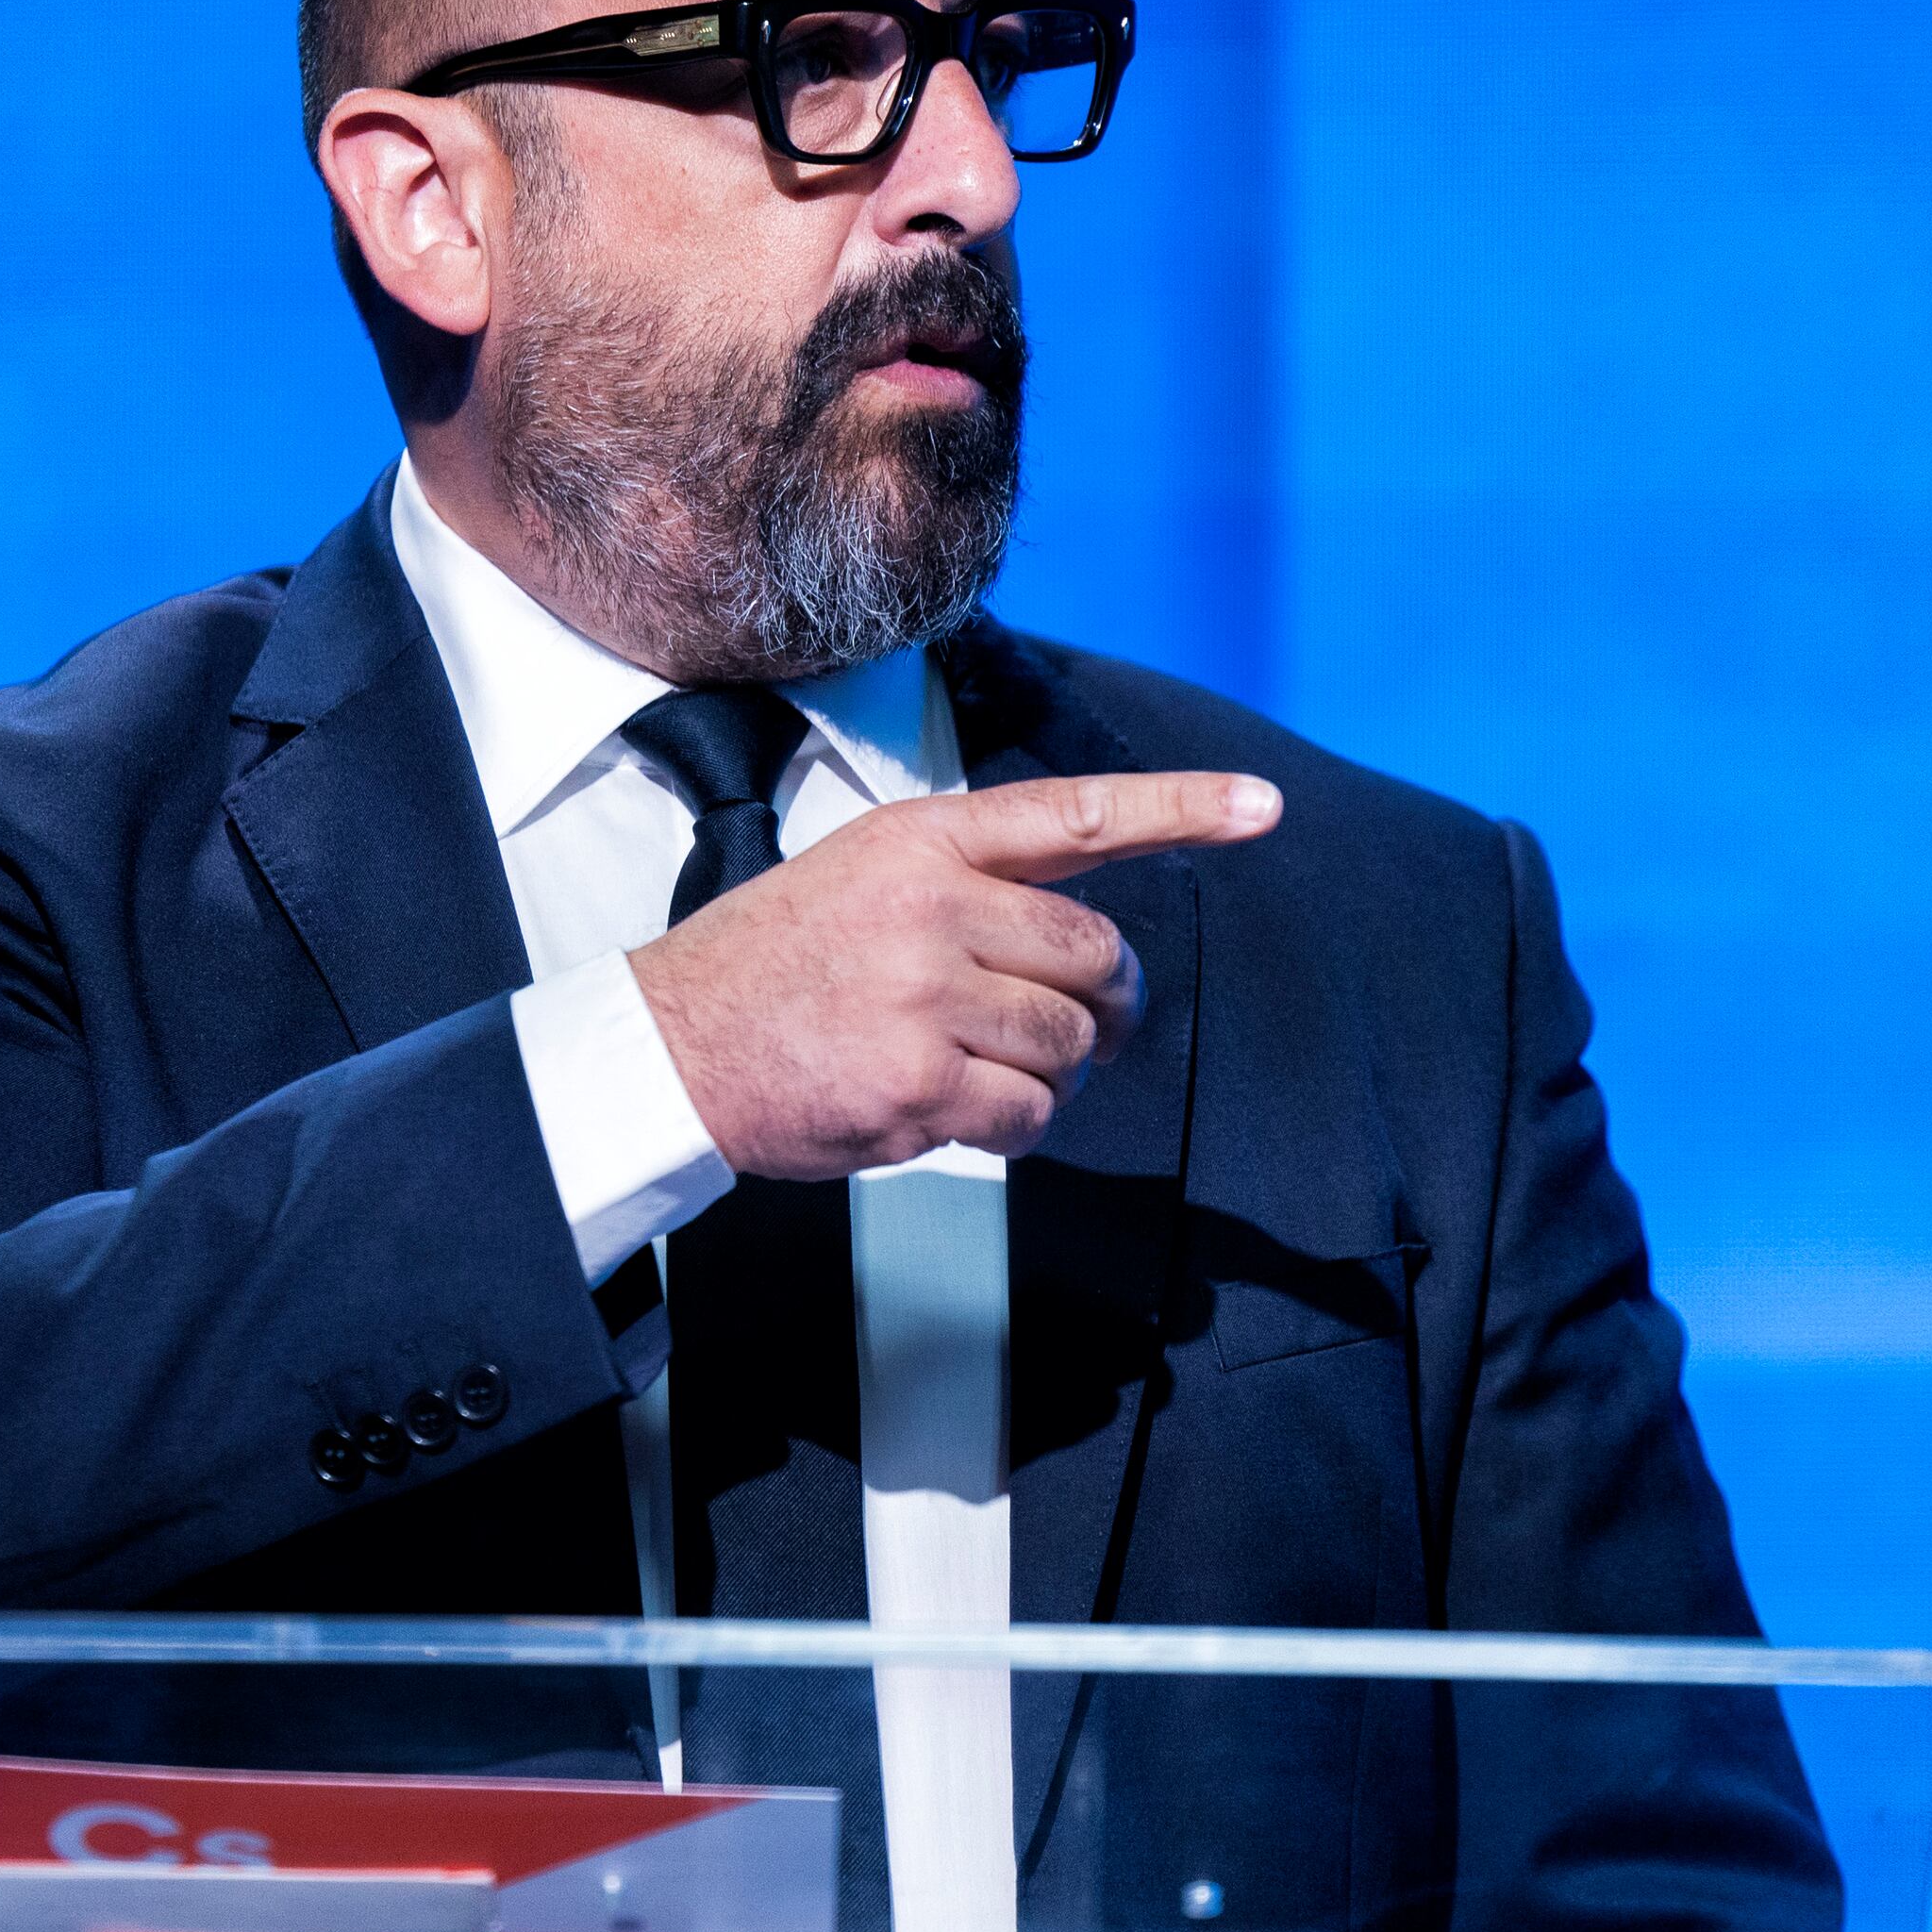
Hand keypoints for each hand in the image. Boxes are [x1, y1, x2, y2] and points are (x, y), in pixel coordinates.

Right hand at [627, 771, 1281, 1177]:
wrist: (669, 1049)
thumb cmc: (768, 970)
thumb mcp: (862, 876)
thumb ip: (971, 883)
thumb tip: (1087, 945)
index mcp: (922, 841)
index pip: (1076, 815)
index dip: (1182, 807)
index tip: (1261, 804)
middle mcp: (932, 906)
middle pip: (1095, 958)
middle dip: (1099, 1007)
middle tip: (1068, 1027)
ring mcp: (927, 995)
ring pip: (1070, 1045)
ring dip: (1048, 1075)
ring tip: (975, 1068)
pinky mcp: (920, 1083)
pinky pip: (1030, 1115)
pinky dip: (1013, 1127)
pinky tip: (952, 1110)